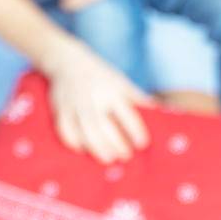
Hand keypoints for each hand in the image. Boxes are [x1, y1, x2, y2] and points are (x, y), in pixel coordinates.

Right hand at [43, 43, 152, 163]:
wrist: (67, 61)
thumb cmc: (100, 75)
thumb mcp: (120, 81)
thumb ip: (136, 98)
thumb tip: (160, 113)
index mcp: (111, 90)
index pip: (126, 113)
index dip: (135, 130)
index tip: (142, 143)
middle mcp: (92, 98)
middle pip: (104, 126)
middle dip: (116, 144)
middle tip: (126, 156)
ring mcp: (74, 104)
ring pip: (85, 131)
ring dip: (97, 148)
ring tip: (109, 158)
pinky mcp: (60, 109)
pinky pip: (65, 130)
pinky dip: (74, 142)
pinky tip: (83, 150)